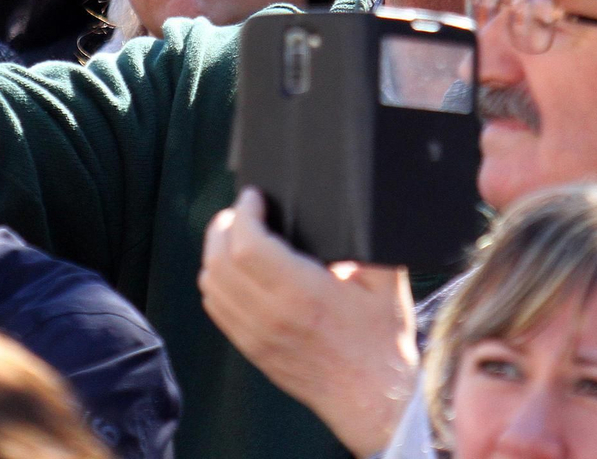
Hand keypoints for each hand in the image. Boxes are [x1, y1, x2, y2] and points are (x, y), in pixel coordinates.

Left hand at [200, 187, 416, 455]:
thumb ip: (365, 243)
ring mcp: (257, 335)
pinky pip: (216, 308)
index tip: (255, 198)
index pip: (247, 245)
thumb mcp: (386, 282)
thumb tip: (344, 215)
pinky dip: (216, 280)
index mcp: (304, 294)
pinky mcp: (252, 349)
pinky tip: (234, 269)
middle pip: (219, 260)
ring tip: (235, 235)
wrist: (373, 399)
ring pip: (211, 283)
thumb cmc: (381, 342)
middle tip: (242, 211)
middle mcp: (272, 316)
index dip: (245, 213)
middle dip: (224, 225)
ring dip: (216, 251)